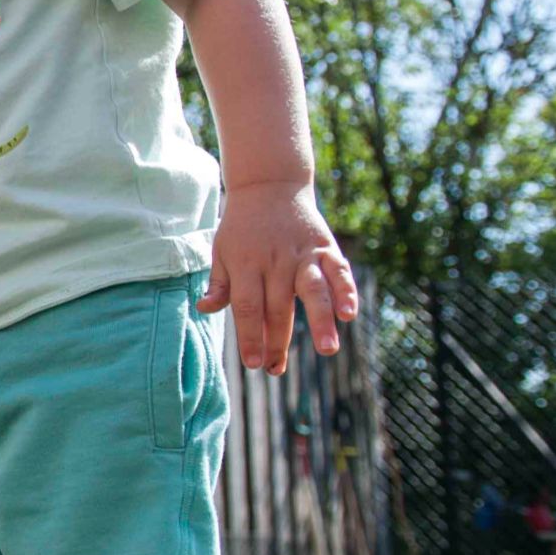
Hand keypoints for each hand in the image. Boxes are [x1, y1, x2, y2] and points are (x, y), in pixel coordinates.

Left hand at [200, 181, 356, 374]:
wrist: (269, 185)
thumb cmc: (241, 226)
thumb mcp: (221, 250)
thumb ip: (219, 282)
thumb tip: (205, 308)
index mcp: (246, 265)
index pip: (248, 308)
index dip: (250, 337)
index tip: (253, 364)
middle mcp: (275, 261)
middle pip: (278, 307)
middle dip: (278, 341)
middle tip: (276, 369)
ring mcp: (302, 254)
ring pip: (313, 290)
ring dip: (321, 321)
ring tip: (327, 349)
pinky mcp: (325, 247)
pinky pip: (338, 271)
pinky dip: (346, 291)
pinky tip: (350, 314)